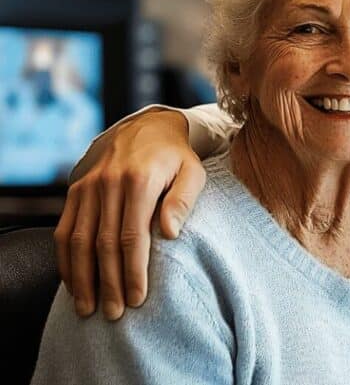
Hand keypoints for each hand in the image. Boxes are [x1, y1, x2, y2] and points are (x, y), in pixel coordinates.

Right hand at [54, 110, 205, 319]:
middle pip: (103, 244)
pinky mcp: (75, 191)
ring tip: (88, 308)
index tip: (137, 299)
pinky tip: (73, 282)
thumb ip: (184, 199)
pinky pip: (65, 230)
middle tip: (114, 313)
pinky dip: (66, 259)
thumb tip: (170, 232)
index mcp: (139, 181)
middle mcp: (108, 184)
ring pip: (79, 240)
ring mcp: (88, 187)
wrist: (146, 127)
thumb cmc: (176, 157)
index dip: (133, 271)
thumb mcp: (193, 171)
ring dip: (81, 278)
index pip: (132, 236)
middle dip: (108, 283)